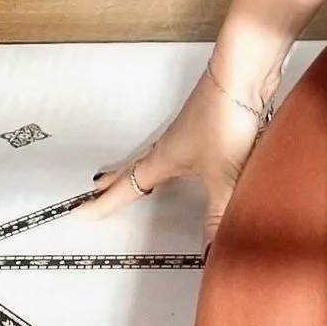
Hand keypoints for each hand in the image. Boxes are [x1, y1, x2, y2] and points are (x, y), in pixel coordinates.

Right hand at [82, 61, 274, 244]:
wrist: (245, 72)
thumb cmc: (226, 114)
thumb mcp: (223, 177)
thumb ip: (217, 216)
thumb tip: (210, 253)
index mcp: (164, 158)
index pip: (127, 188)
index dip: (103, 204)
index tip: (81, 211)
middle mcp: (171, 143)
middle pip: (134, 166)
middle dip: (115, 180)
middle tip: (97, 188)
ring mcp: (190, 130)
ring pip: (155, 153)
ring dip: (140, 166)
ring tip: (135, 174)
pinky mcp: (210, 121)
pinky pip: (181, 144)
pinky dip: (173, 155)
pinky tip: (191, 155)